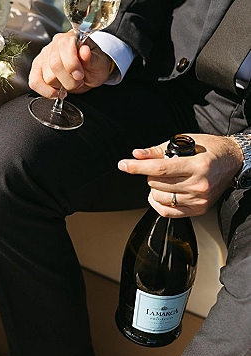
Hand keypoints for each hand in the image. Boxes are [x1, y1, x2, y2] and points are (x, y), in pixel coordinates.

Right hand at [28, 31, 113, 97]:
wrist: (90, 70)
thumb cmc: (94, 64)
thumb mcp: (99, 62)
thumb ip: (91, 58)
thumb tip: (84, 51)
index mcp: (70, 38)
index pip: (63, 47)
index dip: (72, 65)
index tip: (80, 75)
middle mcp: (54, 45)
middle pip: (54, 65)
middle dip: (69, 79)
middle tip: (79, 81)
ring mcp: (44, 56)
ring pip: (46, 77)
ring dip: (61, 85)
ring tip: (71, 82)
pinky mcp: (37, 68)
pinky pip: (34, 82)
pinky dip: (46, 91)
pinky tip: (57, 92)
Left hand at [118, 133, 242, 216]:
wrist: (232, 162)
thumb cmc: (209, 150)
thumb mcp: (185, 142)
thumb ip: (158, 151)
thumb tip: (137, 155)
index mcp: (197, 166)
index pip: (160, 169)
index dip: (138, 167)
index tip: (123, 165)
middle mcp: (199, 185)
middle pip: (156, 183)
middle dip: (151, 173)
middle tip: (162, 167)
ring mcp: (199, 200)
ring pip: (159, 197)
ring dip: (155, 187)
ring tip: (166, 178)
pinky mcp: (199, 210)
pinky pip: (167, 212)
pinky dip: (158, 202)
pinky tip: (161, 193)